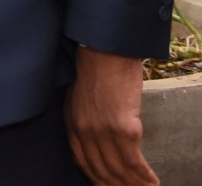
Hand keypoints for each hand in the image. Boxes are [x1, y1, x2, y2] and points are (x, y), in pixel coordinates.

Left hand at [64, 47, 157, 184]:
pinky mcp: (124, 128)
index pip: (83, 162)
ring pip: (119, 169)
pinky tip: (152, 183)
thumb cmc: (95, 72)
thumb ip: (84, 121)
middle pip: (102, 170)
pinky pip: (134, 161)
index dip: (97, 179)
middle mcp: (85, 132)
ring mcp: (103, 132)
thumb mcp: (78, 99)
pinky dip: (144, 176)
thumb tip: (96, 141)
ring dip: (135, 185)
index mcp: (72, 125)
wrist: (105, 53)